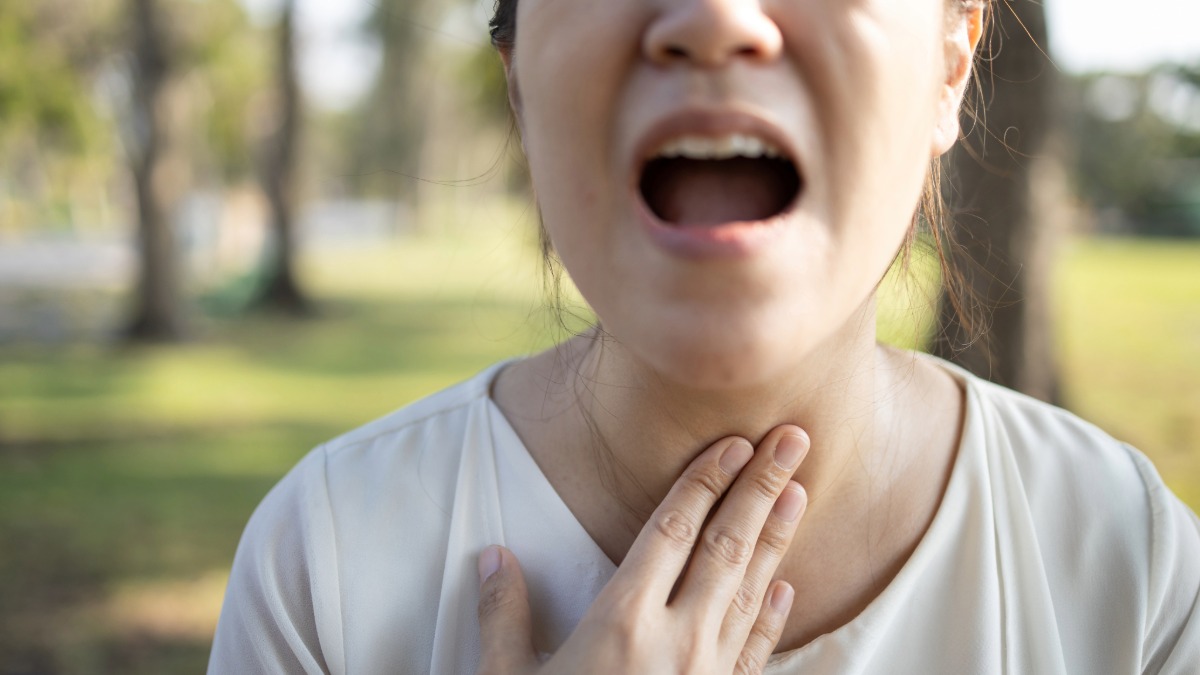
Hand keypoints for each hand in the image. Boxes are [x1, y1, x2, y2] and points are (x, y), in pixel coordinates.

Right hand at [475, 426, 809, 673]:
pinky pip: (754, 651)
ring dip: (776, 537)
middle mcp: (675, 640)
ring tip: (800, 490)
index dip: (703, 480)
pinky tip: (784, 587)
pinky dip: (772, 614)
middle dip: (762, 487)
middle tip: (793, 439)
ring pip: (749, 590)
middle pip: (726, 546)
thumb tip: (491, 558)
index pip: (672, 530)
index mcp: (622, 622)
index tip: (733, 442)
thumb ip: (504, 617)